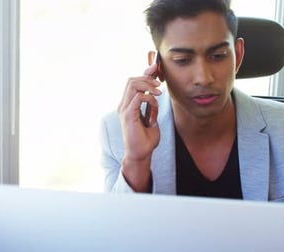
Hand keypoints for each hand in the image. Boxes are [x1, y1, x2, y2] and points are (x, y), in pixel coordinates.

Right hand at [117, 63, 161, 190]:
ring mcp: (124, 109)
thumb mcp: (151, 118)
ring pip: (132, 84)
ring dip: (147, 85)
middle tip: (159, 85)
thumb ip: (151, 106)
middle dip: (146, 77)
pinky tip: (154, 103)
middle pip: (131, 80)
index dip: (144, 73)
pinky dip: (148, 97)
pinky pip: (138, 97)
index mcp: (128, 104)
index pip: (133, 83)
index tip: (155, 67)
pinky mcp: (128, 115)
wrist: (141, 153)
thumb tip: (155, 94)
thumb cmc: (145, 139)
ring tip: (158, 92)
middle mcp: (123, 105)